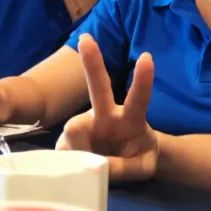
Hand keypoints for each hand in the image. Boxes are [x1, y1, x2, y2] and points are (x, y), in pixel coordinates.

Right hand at [56, 35, 157, 182]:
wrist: (121, 165)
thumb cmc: (137, 158)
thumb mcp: (141, 168)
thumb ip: (124, 167)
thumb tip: (95, 165)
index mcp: (129, 119)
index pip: (138, 98)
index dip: (143, 80)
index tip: (146, 57)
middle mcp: (105, 115)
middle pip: (98, 86)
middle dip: (92, 62)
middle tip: (85, 39)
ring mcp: (84, 126)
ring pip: (74, 129)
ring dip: (81, 152)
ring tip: (90, 170)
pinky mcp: (67, 141)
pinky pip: (63, 152)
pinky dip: (69, 165)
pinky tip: (74, 171)